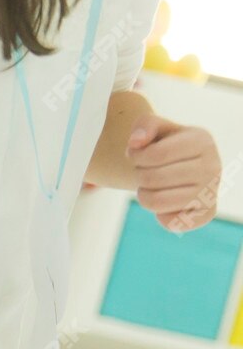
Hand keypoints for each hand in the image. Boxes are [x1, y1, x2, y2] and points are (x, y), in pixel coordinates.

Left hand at [127, 117, 220, 231]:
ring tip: (151, 187)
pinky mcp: (207, 213)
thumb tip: (136, 143)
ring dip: (144, 196)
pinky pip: (172, 223)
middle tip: (145, 172)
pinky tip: (166, 203)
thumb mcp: (153, 127)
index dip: (135, 157)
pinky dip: (160, 216)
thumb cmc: (163, 145)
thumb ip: (143, 125)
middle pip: (153, 179)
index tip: (135, 155)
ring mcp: (212, 190)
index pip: (156, 154)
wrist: (178, 167)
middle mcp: (213, 165)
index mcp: (202, 140)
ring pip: (156, 202)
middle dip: (139, 176)